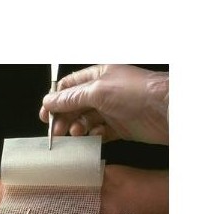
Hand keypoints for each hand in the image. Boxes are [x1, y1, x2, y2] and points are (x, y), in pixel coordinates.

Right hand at [40, 64, 168, 144]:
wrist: (167, 110)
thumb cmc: (137, 93)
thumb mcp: (98, 91)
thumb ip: (72, 98)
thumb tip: (49, 101)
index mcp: (97, 76)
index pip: (69, 87)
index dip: (55, 101)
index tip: (46, 116)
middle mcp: (103, 92)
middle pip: (75, 106)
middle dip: (64, 118)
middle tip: (57, 132)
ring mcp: (112, 110)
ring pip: (86, 121)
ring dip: (78, 128)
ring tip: (77, 134)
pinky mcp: (121, 127)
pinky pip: (101, 133)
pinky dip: (94, 137)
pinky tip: (94, 137)